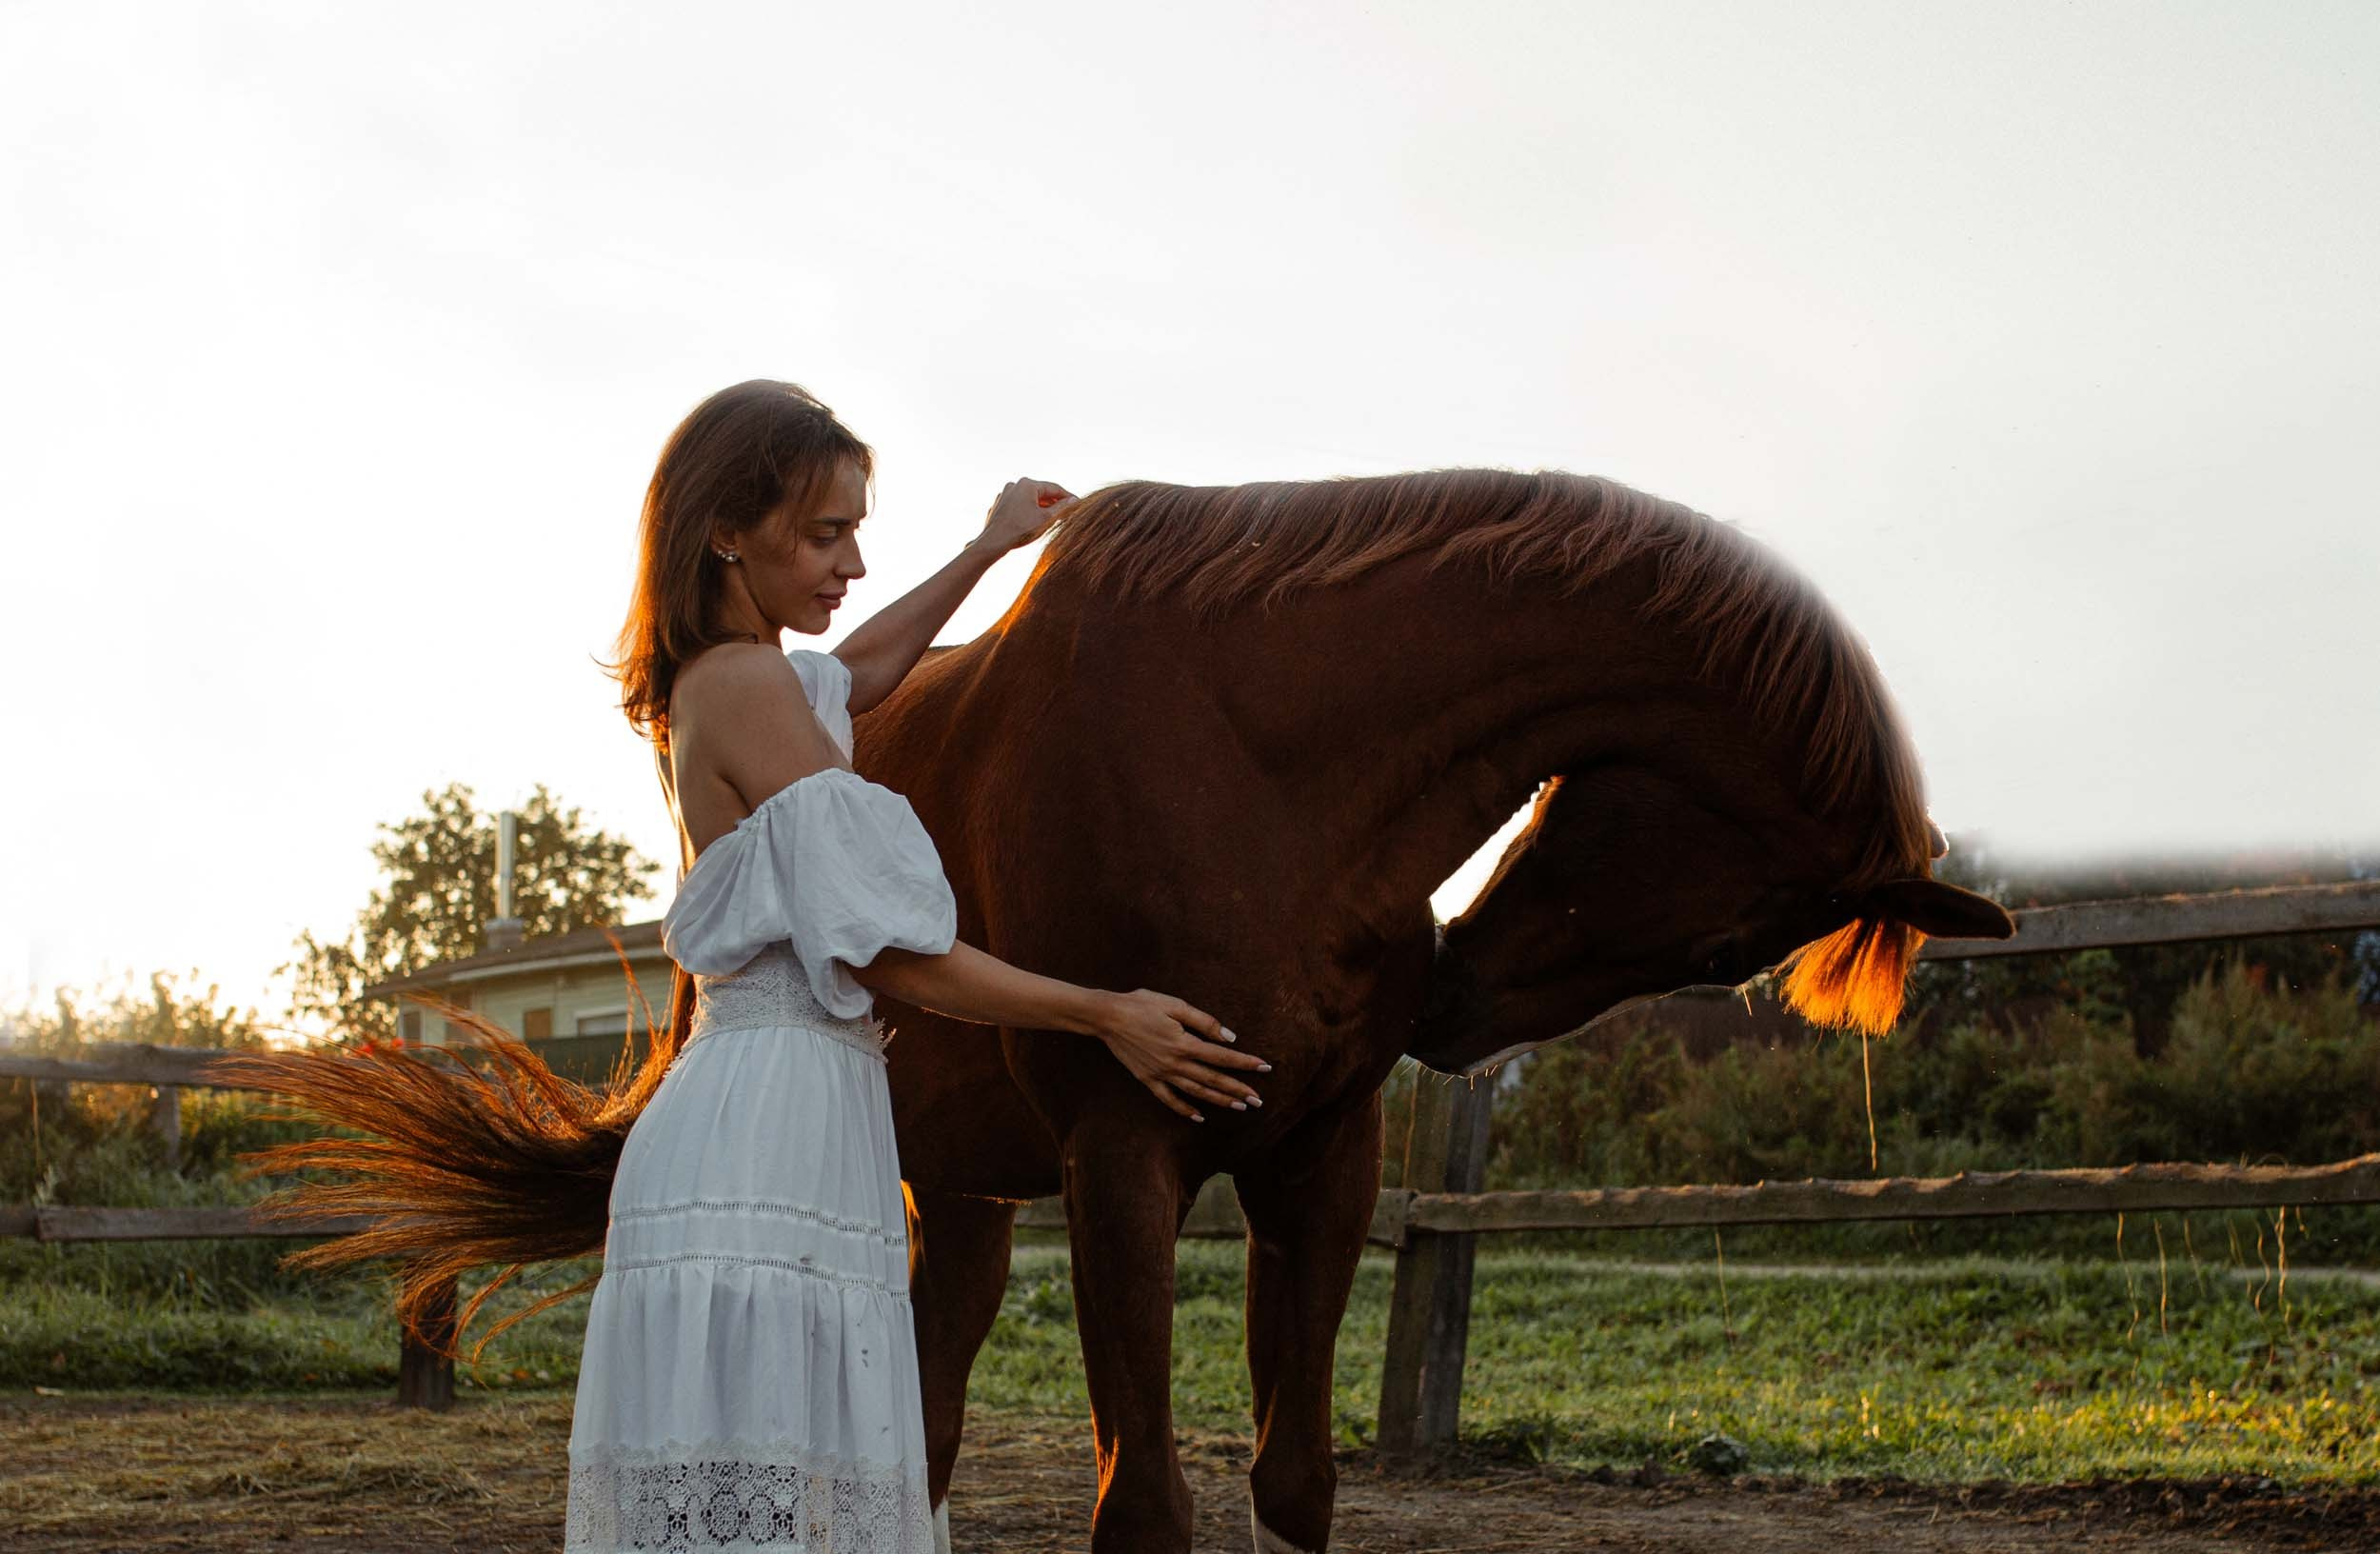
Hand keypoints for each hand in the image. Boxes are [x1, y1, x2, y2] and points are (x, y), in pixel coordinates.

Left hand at [980, 477, 1076, 553]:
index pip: (1054, 488)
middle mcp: (1015, 485)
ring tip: (1052, 518)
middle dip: (1054, 503)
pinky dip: (1028, 511)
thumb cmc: (1020, 530)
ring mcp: (1005, 494)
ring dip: (1041, 508)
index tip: (1078, 503)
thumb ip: (1062, 508)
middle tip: (1067, 512)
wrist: (994, 542)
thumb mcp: (1046, 519)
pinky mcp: (999, 505)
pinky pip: (1018, 506)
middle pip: (1041, 493)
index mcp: (1027, 484)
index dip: (1068, 496)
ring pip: (1029, 499)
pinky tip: (1033, 522)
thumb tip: (1074, 501)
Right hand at [1090, 989, 1271, 1122]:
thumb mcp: (1175, 1004)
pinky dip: (1184, 1109)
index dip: (1245, 1062)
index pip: (1222, 1056)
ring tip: (1240, 1107)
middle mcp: (1175, 1063)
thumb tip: (1229, 1037)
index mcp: (1184, 1043)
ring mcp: (1161, 1074)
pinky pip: (1169, 1099)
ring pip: (1196, 1092)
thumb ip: (1204, 1021)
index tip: (1265, 1067)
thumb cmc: (1142, 1004)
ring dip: (1219, 1101)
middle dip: (1238, 1090)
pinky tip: (1199, 1117)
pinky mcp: (1148, 1079)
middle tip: (1259, 1100)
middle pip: (1213, 1079)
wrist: (1107, 1017)